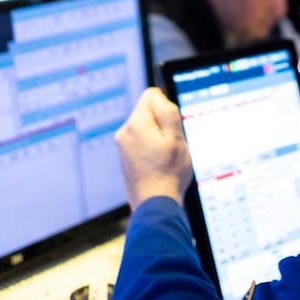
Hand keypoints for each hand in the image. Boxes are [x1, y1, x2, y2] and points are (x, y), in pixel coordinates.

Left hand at [115, 88, 192, 209]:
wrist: (154, 204)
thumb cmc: (168, 172)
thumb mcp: (176, 138)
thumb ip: (167, 112)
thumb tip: (159, 96)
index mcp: (136, 123)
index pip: (152, 95)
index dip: (167, 107)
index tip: (172, 126)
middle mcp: (124, 131)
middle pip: (148, 112)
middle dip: (162, 123)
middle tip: (171, 144)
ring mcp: (123, 145)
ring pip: (145, 128)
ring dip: (157, 137)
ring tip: (164, 157)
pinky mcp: (125, 156)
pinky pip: (141, 142)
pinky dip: (151, 148)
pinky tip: (158, 164)